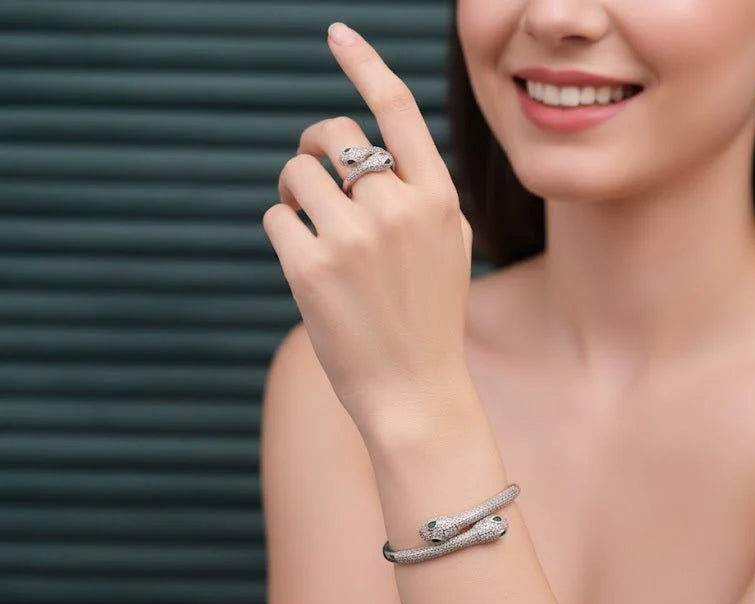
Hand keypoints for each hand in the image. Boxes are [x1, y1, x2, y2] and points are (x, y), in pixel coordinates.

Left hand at [262, 22, 474, 437]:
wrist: (416, 389)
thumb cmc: (431, 315)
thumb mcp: (451, 245)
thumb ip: (424, 193)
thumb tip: (373, 150)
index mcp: (438, 198)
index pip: (396, 109)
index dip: (364, 63)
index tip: (337, 35)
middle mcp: (398, 208)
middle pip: (332, 133)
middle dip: (314, 144)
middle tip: (312, 169)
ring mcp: (353, 238)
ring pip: (295, 174)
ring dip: (295, 195)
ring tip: (314, 231)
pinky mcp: (310, 269)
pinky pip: (275, 218)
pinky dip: (283, 232)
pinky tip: (306, 264)